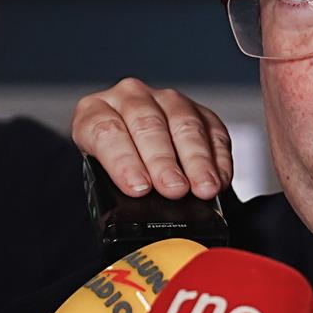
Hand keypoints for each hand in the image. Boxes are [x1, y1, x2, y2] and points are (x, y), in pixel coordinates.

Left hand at [72, 77, 231, 200]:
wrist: (136, 157)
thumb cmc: (116, 168)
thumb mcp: (102, 178)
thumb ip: (113, 191)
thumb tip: (134, 214)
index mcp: (94, 111)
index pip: (105, 130)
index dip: (123, 160)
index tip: (139, 187)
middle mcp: (129, 98)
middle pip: (147, 124)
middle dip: (163, 161)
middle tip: (174, 189)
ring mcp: (165, 100)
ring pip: (183, 123)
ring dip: (196, 159)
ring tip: (202, 188)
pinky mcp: (198, 111)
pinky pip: (212, 130)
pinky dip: (217, 158)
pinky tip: (218, 180)